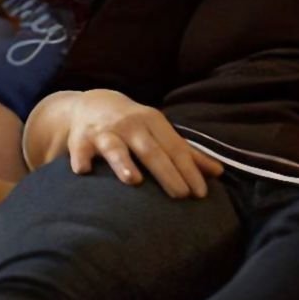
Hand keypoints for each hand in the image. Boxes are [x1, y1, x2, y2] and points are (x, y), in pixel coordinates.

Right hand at [62, 89, 220, 198]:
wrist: (92, 104)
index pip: (175, 149)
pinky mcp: (80, 140)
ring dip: (124, 163)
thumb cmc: (134, 126)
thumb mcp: (160, 132)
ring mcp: (105, 132)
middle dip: (167, 172)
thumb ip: (186, 153)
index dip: (189, 170)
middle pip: (151, 150)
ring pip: (115, 148)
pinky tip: (83, 172)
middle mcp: (131, 125)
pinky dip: (81, 160)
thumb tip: (219, 172)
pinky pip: (79, 151)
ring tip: (134, 181)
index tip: (200, 193)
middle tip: (181, 195)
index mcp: (154, 122)